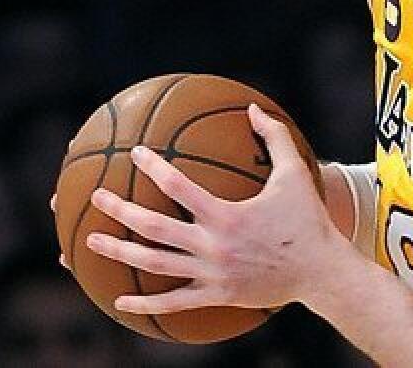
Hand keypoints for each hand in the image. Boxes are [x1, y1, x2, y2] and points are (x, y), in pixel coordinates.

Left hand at [85, 104, 346, 314]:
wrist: (321, 271)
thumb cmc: (308, 219)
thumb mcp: (296, 174)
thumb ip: (274, 138)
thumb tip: (253, 108)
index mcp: (227, 214)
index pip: (179, 187)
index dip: (154, 167)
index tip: (136, 154)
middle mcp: (213, 245)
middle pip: (154, 228)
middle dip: (121, 210)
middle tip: (98, 197)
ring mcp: (212, 274)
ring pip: (155, 264)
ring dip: (120, 252)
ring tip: (91, 241)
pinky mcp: (216, 295)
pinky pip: (173, 302)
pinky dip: (145, 303)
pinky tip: (121, 300)